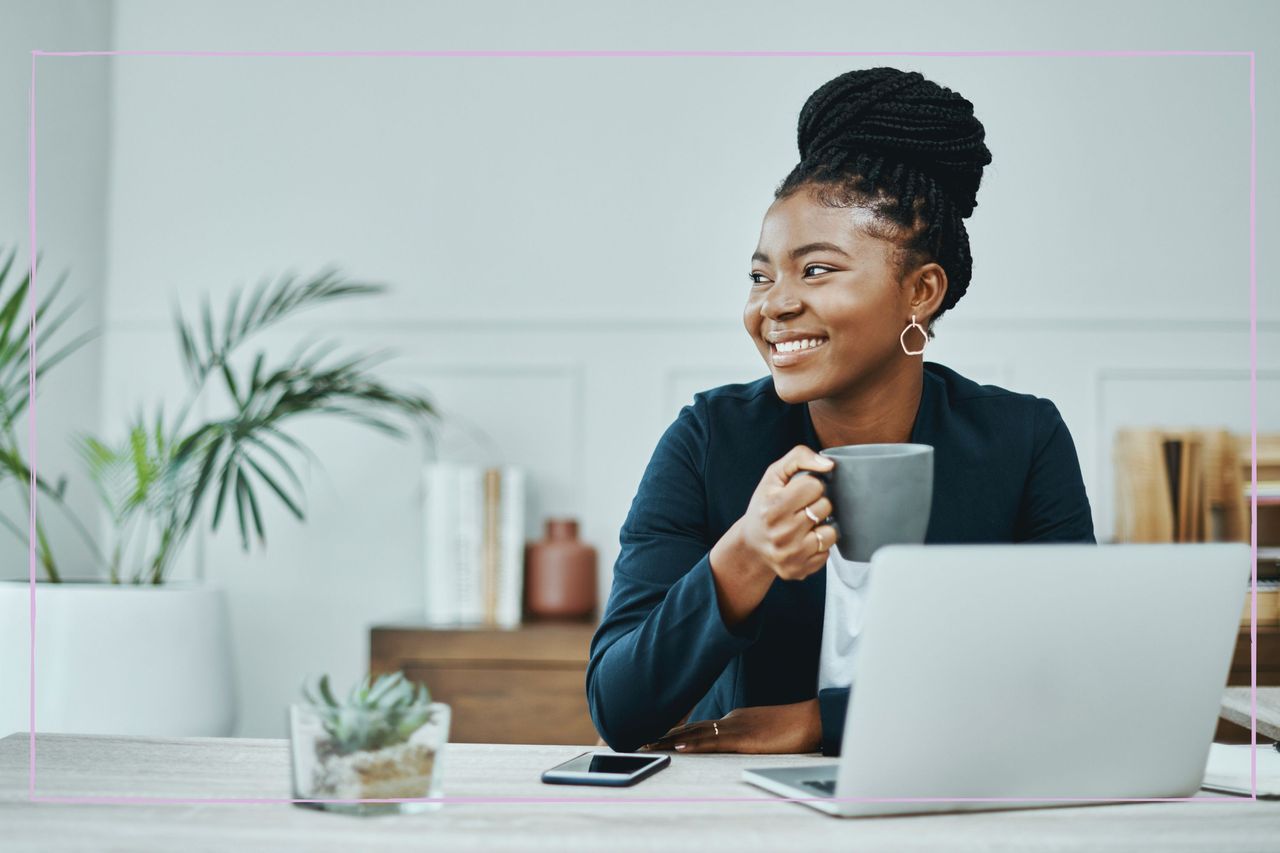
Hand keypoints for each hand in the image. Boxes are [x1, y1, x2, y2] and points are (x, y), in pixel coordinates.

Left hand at [638, 700, 821, 753]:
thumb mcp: (762, 729)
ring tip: (647, 745)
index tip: (654, 734)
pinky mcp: (744, 739)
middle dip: (664, 734)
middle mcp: (729, 721)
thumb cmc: (792, 726)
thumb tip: (733, 741)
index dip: (674, 730)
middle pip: (690, 727)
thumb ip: (745, 733)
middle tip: (639, 740)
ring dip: (670, 740)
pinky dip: (694, 744)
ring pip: (696, 734)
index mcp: (733, 720)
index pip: (698, 725)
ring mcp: (735, 728)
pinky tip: (679, 747)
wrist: (811, 719)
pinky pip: (714, 742)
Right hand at [738, 445, 839, 581]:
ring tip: (805, 526)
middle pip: (825, 507)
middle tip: (801, 509)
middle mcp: (781, 533)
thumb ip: (799, 458)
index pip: (814, 485)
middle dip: (816, 504)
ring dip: (821, 526)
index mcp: (773, 507)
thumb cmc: (764, 505)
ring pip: (830, 532)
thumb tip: (829, 465)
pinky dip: (819, 546)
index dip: (810, 486)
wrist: (751, 544)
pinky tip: (804, 542)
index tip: (798, 492)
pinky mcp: (798, 570)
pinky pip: (827, 553)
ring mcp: (791, 554)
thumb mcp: (774, 475)